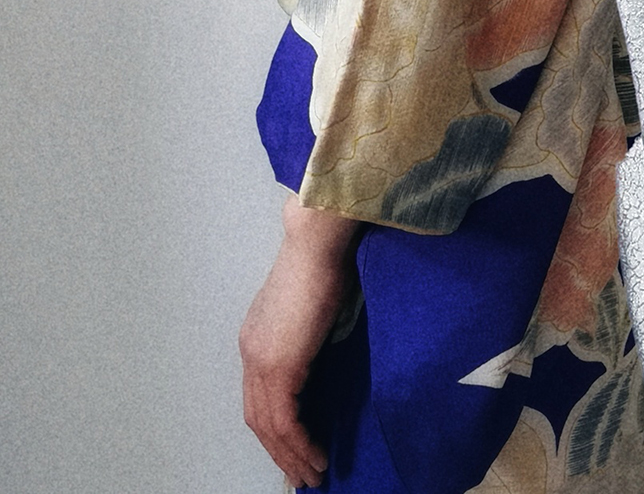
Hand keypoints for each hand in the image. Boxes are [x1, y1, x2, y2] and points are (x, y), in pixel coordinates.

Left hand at [240, 197, 362, 488]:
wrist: (318, 242)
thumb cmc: (325, 260)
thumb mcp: (312, 307)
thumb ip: (308, 334)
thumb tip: (322, 354)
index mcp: (257, 339)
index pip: (259, 396)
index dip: (276, 427)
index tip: (297, 447)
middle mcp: (251, 353)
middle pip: (258, 418)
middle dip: (281, 450)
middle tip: (304, 472)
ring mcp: (261, 360)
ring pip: (269, 426)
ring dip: (291, 454)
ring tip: (313, 473)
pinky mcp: (278, 367)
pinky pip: (284, 421)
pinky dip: (299, 443)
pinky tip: (316, 455)